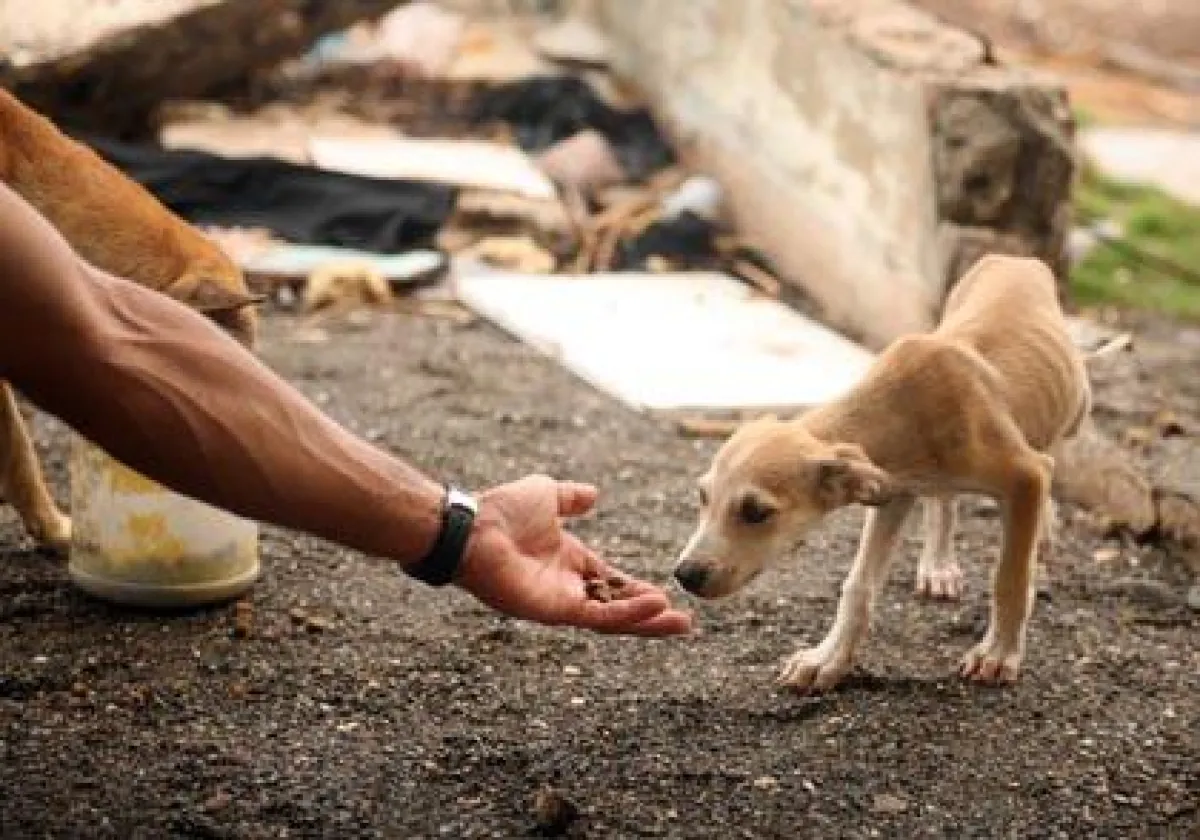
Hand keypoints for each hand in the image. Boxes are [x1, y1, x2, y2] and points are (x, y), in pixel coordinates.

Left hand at [454, 475, 692, 635]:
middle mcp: (566, 587)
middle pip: (617, 607)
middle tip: (684, 622)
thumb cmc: (501, 510)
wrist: (474, 526)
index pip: (611, 582)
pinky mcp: (555, 610)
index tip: (666, 595)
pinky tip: (655, 606)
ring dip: (646, 620)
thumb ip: (570, 498)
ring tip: (679, 623)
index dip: (637, 590)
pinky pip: (598, 616)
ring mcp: (561, 602)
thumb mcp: (546, 494)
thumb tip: (594, 494)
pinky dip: (627, 613)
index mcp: (568, 563)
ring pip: (613, 618)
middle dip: (650, 616)